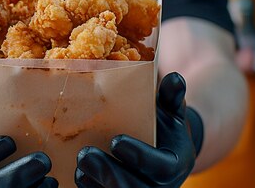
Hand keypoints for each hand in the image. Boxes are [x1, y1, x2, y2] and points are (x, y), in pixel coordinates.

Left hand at [75, 72, 202, 186]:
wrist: (164, 149)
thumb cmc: (164, 125)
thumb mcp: (171, 111)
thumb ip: (172, 97)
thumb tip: (175, 77)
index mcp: (174, 164)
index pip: (160, 166)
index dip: (138, 155)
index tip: (115, 140)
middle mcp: (160, 186)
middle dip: (109, 173)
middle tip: (85, 155)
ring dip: (96, 184)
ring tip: (79, 165)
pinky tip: (79, 176)